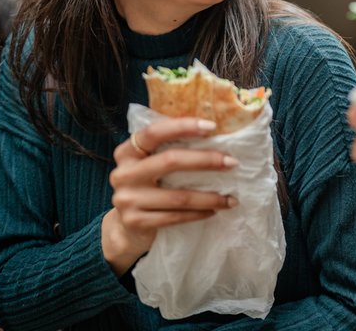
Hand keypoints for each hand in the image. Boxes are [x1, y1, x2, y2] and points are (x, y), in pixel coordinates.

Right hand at [102, 118, 239, 275]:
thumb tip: (212, 134)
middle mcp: (123, 173)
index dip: (183, 126)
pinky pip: (176, 217)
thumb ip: (167, 149)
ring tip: (231, 198)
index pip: (154, 132)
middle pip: (170, 160)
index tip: (212, 126)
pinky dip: (199, 214)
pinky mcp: (135, 222)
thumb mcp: (150, 164)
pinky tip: (214, 211)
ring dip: (210, 197)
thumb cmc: (147, 187)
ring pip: (179, 196)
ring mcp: (127, 199)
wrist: (125, 227)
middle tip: (232, 162)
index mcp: (127, 152)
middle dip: (206, 160)